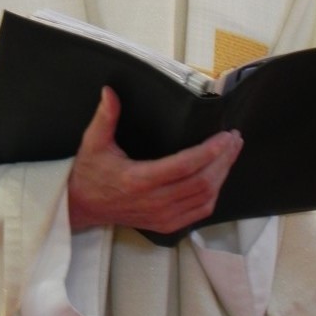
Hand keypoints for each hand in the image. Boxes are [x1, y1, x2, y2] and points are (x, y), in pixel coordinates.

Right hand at [67, 86, 242, 233]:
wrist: (81, 206)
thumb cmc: (89, 173)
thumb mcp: (93, 142)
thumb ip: (105, 116)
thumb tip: (109, 91)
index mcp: (138, 179)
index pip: (184, 165)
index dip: (209, 151)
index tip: (225, 136)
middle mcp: (154, 201)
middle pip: (202, 181)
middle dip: (223, 159)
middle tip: (234, 138)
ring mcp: (162, 216)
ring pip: (205, 197)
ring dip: (223, 174)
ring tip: (232, 152)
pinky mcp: (166, 224)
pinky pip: (200, 212)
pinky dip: (214, 194)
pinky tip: (219, 176)